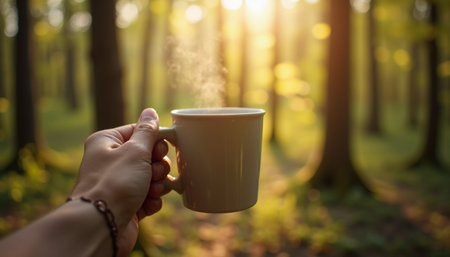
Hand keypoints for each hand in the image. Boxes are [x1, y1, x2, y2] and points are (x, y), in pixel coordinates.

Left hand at [70, 108, 170, 255]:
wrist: (101, 225)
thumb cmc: (115, 183)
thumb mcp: (135, 150)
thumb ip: (147, 131)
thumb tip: (150, 112)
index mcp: (107, 142)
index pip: (137, 132)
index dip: (154, 141)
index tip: (161, 149)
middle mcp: (111, 162)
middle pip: (147, 156)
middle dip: (157, 165)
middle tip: (153, 172)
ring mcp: (119, 184)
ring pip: (151, 177)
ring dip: (157, 183)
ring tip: (151, 190)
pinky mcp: (127, 204)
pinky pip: (149, 196)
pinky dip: (152, 199)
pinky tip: (148, 204)